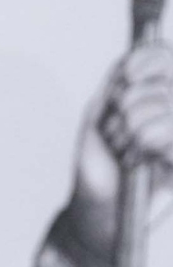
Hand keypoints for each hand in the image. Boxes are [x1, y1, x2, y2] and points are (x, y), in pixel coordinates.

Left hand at [62, 41, 172, 259]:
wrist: (99, 207)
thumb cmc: (101, 163)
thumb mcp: (101, 114)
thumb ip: (118, 81)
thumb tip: (131, 60)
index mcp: (161, 95)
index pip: (165, 58)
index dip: (149, 60)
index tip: (126, 76)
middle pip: (165, 81)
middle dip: (128, 104)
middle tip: (119, 132)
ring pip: (166, 103)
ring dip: (132, 127)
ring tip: (127, 148)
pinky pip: (170, 132)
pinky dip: (150, 139)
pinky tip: (141, 156)